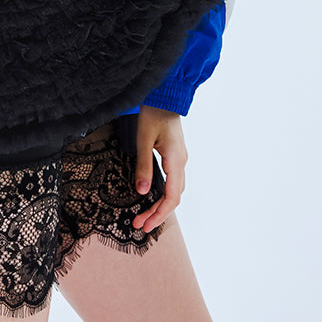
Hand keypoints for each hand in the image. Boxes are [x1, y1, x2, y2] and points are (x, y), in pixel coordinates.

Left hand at [132, 105, 186, 232]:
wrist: (165, 95)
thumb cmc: (153, 114)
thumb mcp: (143, 140)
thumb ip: (143, 166)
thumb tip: (142, 192)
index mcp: (176, 160)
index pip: (172, 196)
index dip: (159, 213)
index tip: (145, 225)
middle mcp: (181, 162)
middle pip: (173, 197)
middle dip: (157, 214)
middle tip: (140, 226)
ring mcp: (180, 159)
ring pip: (174, 190)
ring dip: (159, 205)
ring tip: (143, 216)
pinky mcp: (175, 155)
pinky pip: (173, 181)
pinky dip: (163, 194)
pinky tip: (151, 198)